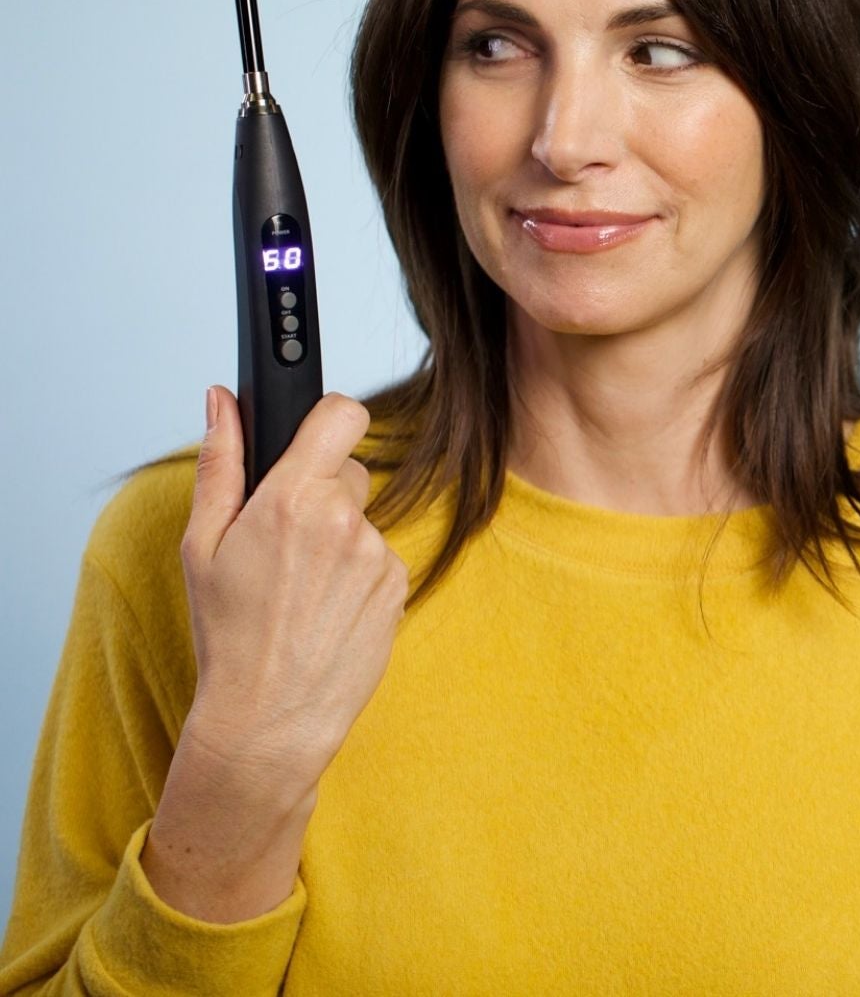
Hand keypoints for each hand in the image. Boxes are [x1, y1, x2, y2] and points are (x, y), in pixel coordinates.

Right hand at [177, 387, 408, 787]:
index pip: (341, 414)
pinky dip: (356, 573)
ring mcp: (379, 554)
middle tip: (280, 542)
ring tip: (298, 588)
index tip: (310, 437)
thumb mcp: (202, 545)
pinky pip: (378, 558)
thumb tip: (221, 400)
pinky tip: (324, 608)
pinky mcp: (399, 584)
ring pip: (361, 519)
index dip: (325, 419)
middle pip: (346, 470)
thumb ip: (219, 463)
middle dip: (318, 491)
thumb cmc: (228, 633)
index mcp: (293, 499)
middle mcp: (346, 520)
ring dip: (336, 538)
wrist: (271, 715)